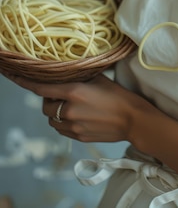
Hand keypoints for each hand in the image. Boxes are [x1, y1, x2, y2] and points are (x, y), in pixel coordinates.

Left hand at [4, 72, 147, 142]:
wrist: (133, 119)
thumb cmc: (118, 95)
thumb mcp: (99, 78)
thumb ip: (79, 76)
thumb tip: (65, 71)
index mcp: (74, 92)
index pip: (41, 88)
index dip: (25, 82)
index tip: (14, 75)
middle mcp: (69, 110)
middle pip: (45, 106)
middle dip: (51, 99)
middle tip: (65, 93)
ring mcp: (72, 126)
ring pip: (52, 119)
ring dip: (56, 112)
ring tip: (74, 106)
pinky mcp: (77, 137)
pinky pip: (62, 129)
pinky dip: (65, 122)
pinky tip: (80, 116)